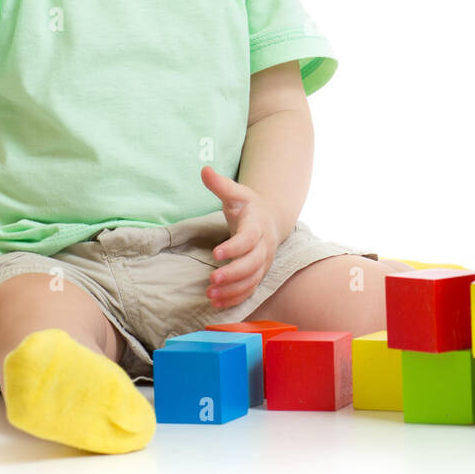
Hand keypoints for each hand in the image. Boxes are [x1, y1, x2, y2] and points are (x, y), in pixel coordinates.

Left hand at [200, 165, 283, 310]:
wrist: (270, 219)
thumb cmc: (249, 206)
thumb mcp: (237, 193)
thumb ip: (220, 184)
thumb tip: (204, 170)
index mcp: (257, 226)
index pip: (248, 239)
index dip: (234, 248)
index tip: (216, 254)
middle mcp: (263, 247)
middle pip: (252, 265)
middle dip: (233, 274)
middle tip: (212, 280)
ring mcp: (262, 263)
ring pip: (251, 281)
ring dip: (231, 290)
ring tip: (210, 295)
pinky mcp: (258, 274)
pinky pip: (249, 290)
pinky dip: (234, 298)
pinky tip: (216, 303)